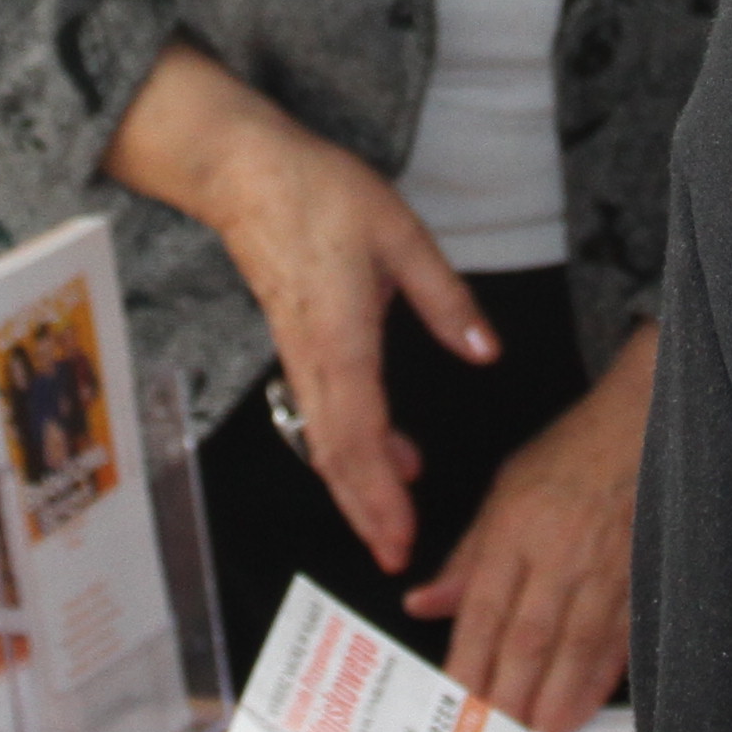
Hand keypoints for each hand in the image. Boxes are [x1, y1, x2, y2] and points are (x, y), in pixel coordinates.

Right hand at [103, 43, 491, 572]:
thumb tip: (486, 353)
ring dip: (358, 489)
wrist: (245, 172)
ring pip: (327, 441)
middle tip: (395, 559)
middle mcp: (314, 359)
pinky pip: (323, 413)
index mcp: (341, 336)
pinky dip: (352, 449)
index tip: (399, 535)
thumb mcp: (401, 233)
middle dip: (365, 512)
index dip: (379, 492)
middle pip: (336, 455)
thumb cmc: (321, 194)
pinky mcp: (297, 346)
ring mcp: (299, 356)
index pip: (360, 433)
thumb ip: (445, 298)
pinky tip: (393, 459)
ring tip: (392, 528)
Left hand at [406, 325, 652, 731]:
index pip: (486, 608)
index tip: (457, 706)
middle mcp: (559, 551)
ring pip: (576, 645)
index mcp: (516, 528)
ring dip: (556, 696)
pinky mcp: (642, 577)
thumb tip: (423, 604)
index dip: (471, 661)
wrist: (642, 426)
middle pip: (530, 635)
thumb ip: (466, 557)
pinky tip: (584, 708)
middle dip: (511, 694)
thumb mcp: (504, 492)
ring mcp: (605, 567)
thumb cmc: (569, 457)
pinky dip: (601, 679)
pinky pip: (620, 638)